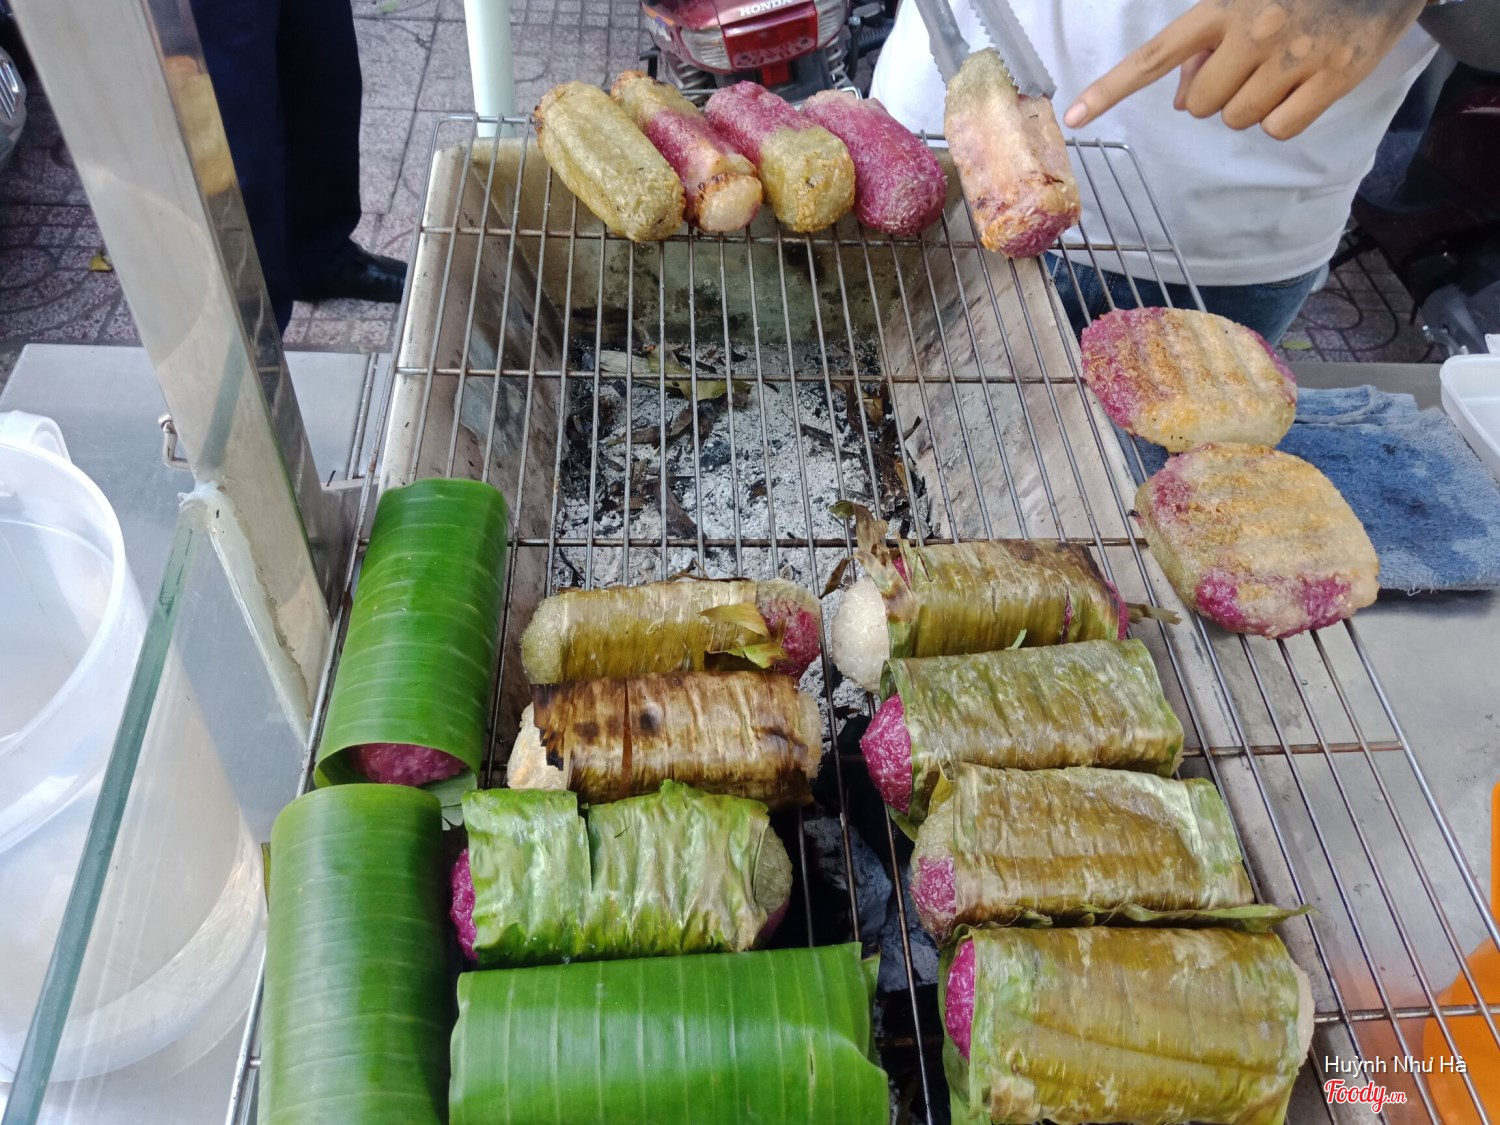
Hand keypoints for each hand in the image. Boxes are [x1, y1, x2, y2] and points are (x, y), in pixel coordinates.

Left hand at [1062, 0, 1426, 139]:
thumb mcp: (1244, 0)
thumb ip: (1204, 43)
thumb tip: (1183, 99)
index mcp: (1221, 8)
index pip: (1153, 57)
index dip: (1110, 90)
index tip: (1074, 117)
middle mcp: (1251, 31)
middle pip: (1200, 106)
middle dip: (1219, 95)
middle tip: (1253, 66)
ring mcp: (1293, 55)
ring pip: (1237, 120)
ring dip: (1254, 106)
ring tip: (1284, 69)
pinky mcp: (1332, 77)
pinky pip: (1279, 129)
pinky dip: (1287, 117)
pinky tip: (1305, 85)